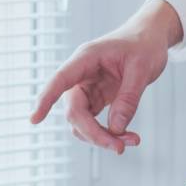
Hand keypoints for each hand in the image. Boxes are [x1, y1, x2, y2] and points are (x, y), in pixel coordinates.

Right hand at [29, 0, 182, 153]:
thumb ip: (128, 98)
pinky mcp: (96, 99)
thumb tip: (116, 129)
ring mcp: (87, 89)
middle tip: (119, 147)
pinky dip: (109, 133)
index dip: (46, 99)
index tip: (34, 119)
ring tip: (132, 140)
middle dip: (94, 133)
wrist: (150, 37)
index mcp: (86, 59)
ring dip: (102, 137)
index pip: (60, 80)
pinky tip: (128, 136)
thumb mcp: (142, 69)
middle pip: (75, 111)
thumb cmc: (144, 45)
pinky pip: (94, 122)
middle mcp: (81, 76)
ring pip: (83, 122)